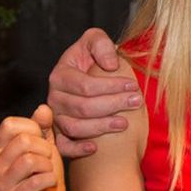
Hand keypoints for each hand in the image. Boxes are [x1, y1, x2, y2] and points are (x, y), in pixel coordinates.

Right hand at [0, 104, 67, 190]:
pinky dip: (50, 179)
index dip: (33, 128)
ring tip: (47, 172)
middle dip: (45, 149)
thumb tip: (43, 108)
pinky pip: (37, 180)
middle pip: (23, 141)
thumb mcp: (47, 143)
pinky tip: (48, 184)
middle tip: (47, 160)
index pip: (9, 125)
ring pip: (29, 160)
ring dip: (48, 165)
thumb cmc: (47, 171)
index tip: (42, 142)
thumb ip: (43, 125)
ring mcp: (1, 185)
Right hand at [46, 27, 140, 155]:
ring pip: (74, 127)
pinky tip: (95, 148)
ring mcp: (55, 117)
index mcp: (60, 75)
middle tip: (136, 102)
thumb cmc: (93, 59)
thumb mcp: (95, 41)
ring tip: (124, 123)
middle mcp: (54, 97)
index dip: (111, 87)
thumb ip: (101, 44)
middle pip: (82, 107)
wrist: (89, 76)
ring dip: (101, 127)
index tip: (133, 86)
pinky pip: (62, 147)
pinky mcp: (58, 134)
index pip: (85, 85)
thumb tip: (110, 66)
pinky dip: (76, 150)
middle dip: (113, 105)